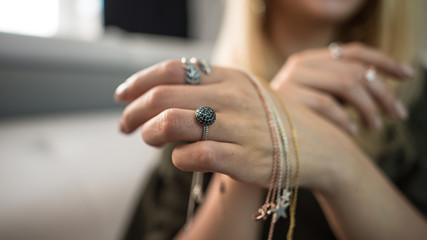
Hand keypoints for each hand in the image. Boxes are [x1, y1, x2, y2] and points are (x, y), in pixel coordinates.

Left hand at [115, 60, 274, 186]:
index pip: (173, 69)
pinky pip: (194, 155)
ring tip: (149, 138)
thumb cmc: (271, 120)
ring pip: (172, 123)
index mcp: (230, 77)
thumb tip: (160, 93)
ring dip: (150, 133)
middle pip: (163, 96)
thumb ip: (208, 88)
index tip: (122, 94)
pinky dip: (178, 158)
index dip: (140, 81)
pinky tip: (182, 158)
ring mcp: (239, 127)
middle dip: (134, 111)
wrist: (317, 146)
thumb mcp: (244, 91)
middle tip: (124, 124)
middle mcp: (233, 97)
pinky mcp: (244, 159)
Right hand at [271, 42, 412, 134]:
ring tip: (376, 126)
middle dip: (383, 93)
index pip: (354, 51)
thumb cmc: (295, 119)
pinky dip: (345, 119)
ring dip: (369, 107)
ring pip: (346, 84)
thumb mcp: (321, 98)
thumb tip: (381, 87)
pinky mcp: (286, 99)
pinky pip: (328, 105)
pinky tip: (353, 131)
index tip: (408, 75)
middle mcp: (301, 63)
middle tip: (398, 114)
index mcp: (311, 58)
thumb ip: (342, 87)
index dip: (385, 61)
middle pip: (355, 70)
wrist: (258, 137)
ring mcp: (292, 79)